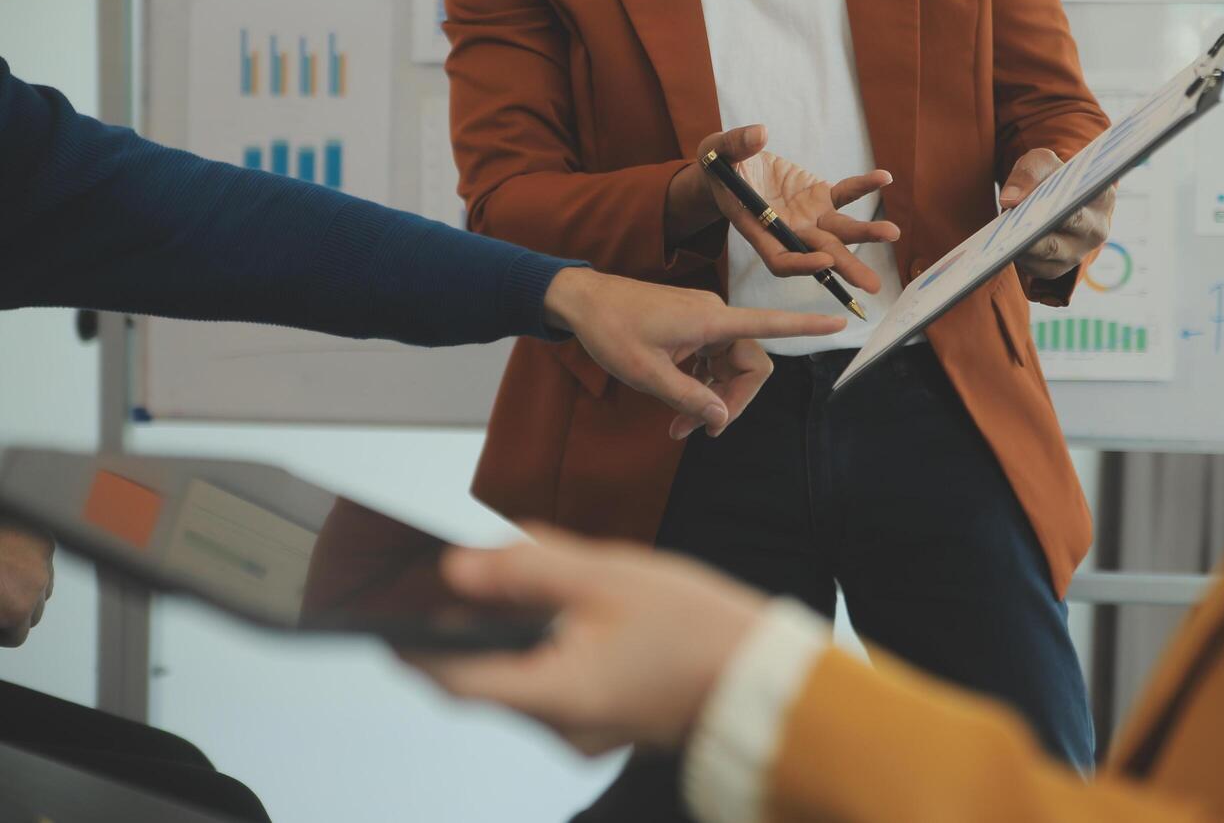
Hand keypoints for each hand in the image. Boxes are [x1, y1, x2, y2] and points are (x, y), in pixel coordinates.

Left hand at [0, 523, 54, 647]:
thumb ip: (1, 612)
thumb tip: (5, 616)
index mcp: (17, 606)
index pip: (18, 636)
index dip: (1, 630)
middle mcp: (35, 584)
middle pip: (34, 612)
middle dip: (14, 609)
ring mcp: (41, 559)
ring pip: (43, 586)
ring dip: (24, 586)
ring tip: (1, 576)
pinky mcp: (43, 539)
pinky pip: (43, 561)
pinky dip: (28, 563)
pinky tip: (8, 558)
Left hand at [401, 525, 764, 754]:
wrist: (766, 678)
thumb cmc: (698, 629)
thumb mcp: (606, 578)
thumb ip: (525, 567)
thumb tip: (457, 568)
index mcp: (555, 696)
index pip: (454, 679)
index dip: (412, 647)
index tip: (382, 618)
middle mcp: (561, 727)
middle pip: (486, 678)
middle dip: (466, 630)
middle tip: (456, 580)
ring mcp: (584, 731)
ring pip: (521, 678)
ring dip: (510, 635)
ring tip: (522, 582)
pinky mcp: (605, 721)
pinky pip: (555, 684)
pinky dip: (545, 648)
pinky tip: (566, 610)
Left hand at [543, 268, 844, 438]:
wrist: (582, 300)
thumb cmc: (611, 331)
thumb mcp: (647, 374)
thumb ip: (689, 397)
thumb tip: (722, 418)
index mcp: (711, 321)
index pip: (769, 324)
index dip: (806, 328)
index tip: (840, 323)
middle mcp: (715, 316)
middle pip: (749, 365)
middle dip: (730, 402)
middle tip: (697, 431)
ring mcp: (704, 320)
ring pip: (729, 366)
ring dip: (711, 398)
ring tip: (677, 426)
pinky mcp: (692, 325)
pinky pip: (711, 359)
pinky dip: (700, 384)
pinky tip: (676, 403)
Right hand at [695, 125, 899, 293]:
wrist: (733, 164)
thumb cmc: (719, 163)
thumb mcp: (717, 150)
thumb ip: (736, 144)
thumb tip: (760, 134)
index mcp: (757, 229)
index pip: (780, 259)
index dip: (801, 264)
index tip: (823, 261)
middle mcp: (786, 229)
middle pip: (818, 252)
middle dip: (845, 266)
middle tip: (872, 285)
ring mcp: (806, 215)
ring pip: (838, 230)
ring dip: (865, 233)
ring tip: (892, 233)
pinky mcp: (818, 196)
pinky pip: (845, 194)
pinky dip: (864, 186)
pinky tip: (884, 177)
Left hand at [1000, 148, 1114, 280]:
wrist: (1048, 205)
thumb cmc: (1050, 181)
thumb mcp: (1041, 165)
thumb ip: (1029, 172)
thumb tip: (1010, 199)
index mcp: (1102, 197)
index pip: (1090, 192)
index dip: (1073, 192)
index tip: (1055, 190)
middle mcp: (1096, 229)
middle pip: (1071, 223)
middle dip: (1046, 218)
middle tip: (1022, 214)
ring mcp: (1077, 253)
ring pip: (1050, 248)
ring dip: (1028, 240)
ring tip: (1006, 232)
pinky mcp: (1055, 269)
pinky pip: (1035, 265)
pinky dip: (1018, 254)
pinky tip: (1003, 247)